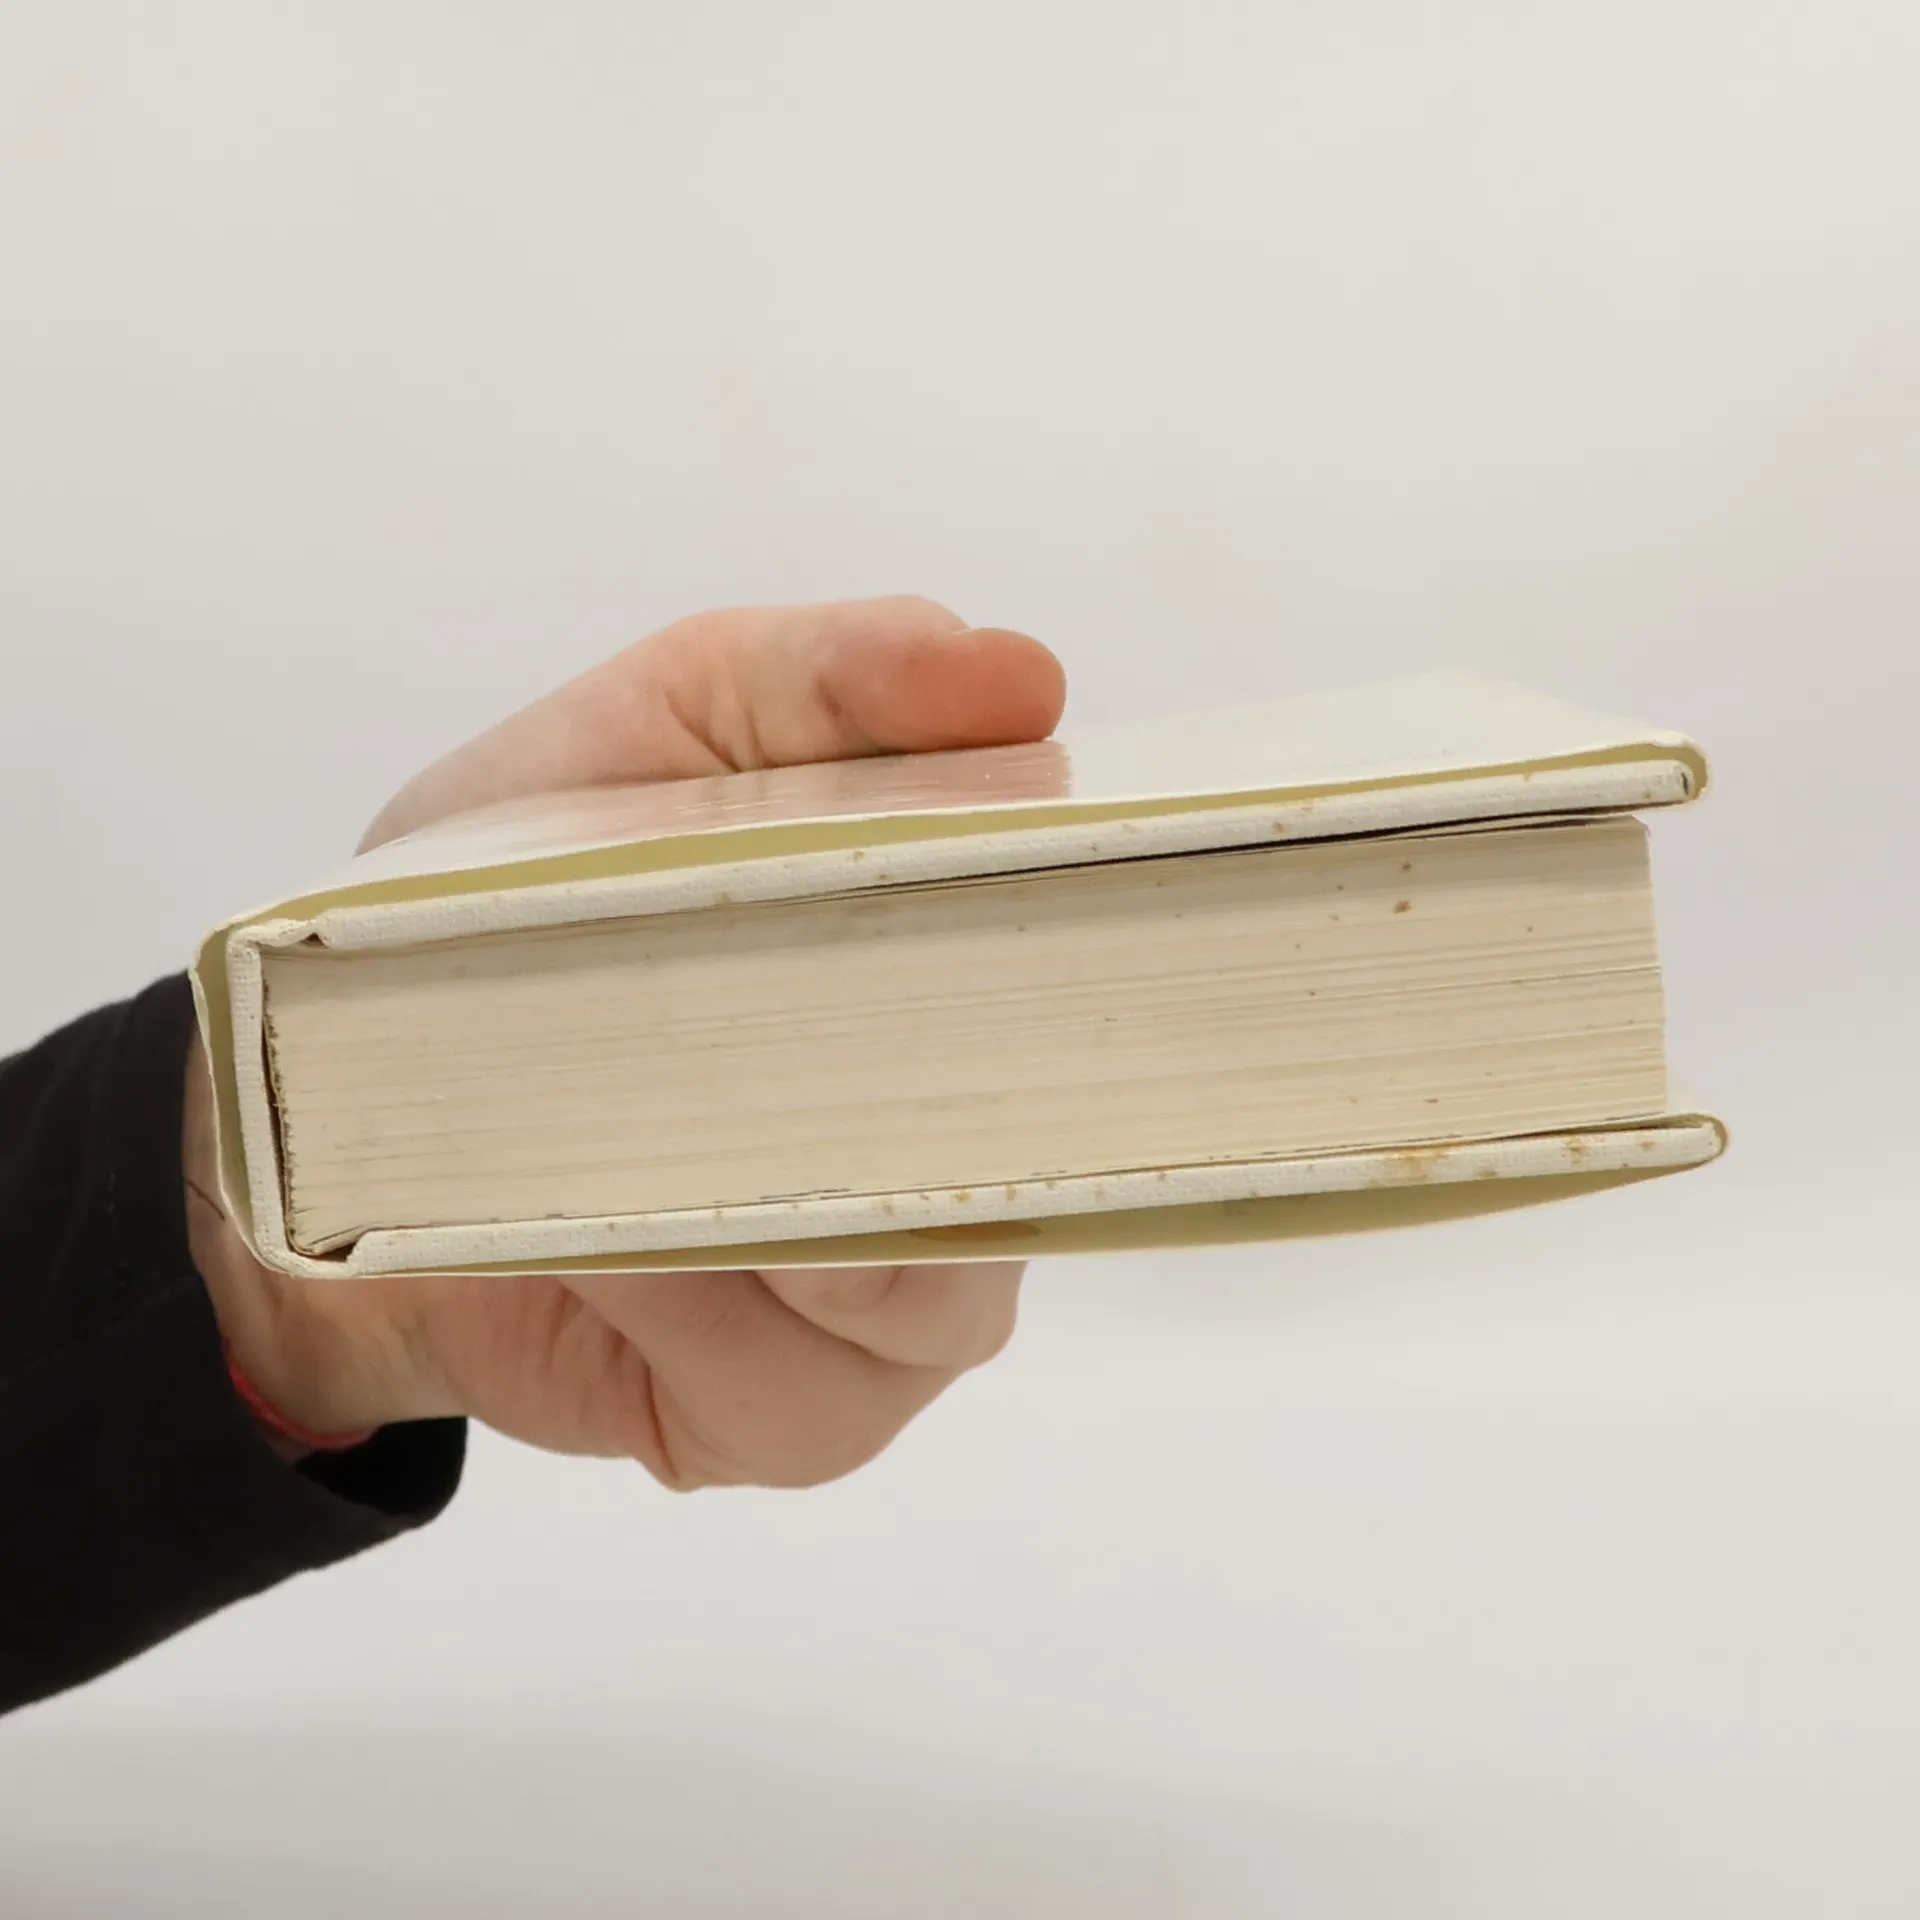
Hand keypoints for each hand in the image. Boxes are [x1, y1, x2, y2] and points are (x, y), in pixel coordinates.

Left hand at [185, 597, 1066, 1485]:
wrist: (357, 1105)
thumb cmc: (530, 904)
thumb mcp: (666, 728)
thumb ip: (832, 676)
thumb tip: (1020, 674)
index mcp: (983, 998)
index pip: (1116, 988)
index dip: (1100, 936)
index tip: (1040, 873)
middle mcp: (975, 1167)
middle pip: (1045, 1161)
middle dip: (929, 1083)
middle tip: (800, 1004)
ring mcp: (898, 1319)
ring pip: (923, 1290)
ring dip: (776, 1199)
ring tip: (633, 1120)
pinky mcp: (794, 1424)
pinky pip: (793, 1386)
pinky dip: (682, 1304)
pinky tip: (585, 1237)